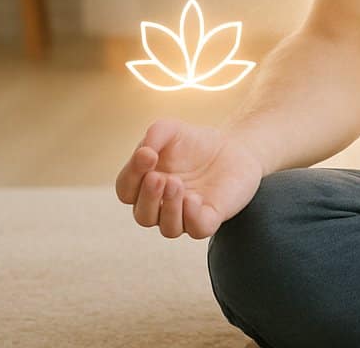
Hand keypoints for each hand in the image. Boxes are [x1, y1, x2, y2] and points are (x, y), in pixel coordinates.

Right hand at [114, 117, 263, 238]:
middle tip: (159, 178)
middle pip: (143, 215)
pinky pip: (197, 230)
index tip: (148, 155)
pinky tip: (194, 198)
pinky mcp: (209, 218)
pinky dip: (192, 217)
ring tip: (176, 183)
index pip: (126, 190)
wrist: (233, 146)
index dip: (132, 175)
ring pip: (168, 228)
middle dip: (148, 198)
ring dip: (170, 208)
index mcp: (144, 186)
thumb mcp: (171, 130)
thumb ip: (154, 134)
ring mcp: (185, 215)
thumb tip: (144, 153)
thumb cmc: (194, 142)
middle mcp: (161, 206)